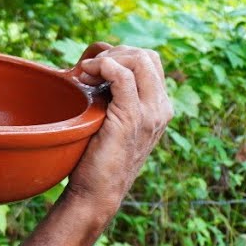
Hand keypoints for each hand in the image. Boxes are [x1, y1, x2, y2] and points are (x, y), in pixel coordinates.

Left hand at [67, 43, 173, 211]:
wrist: (97, 193)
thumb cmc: (98, 159)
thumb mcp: (112, 122)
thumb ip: (113, 99)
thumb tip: (92, 68)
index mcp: (159, 108)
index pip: (150, 61)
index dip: (121, 55)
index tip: (93, 67)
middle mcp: (161, 109)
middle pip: (147, 56)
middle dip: (115, 52)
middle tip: (87, 68)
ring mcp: (149, 114)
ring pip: (139, 60)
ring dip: (107, 57)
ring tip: (84, 72)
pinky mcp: (131, 119)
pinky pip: (123, 76)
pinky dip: (103, 66)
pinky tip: (85, 74)